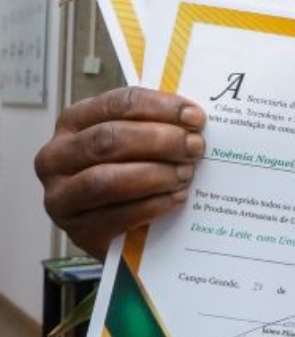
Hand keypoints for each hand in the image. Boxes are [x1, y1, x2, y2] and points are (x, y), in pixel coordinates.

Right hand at [34, 86, 205, 258]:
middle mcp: (57, 156)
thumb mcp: (135, 141)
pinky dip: (153, 205)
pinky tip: (175, 198)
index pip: (117, 104)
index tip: (194, 116)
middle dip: (160, 141)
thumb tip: (194, 118)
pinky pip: (117, 216)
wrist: (117, 229)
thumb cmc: (128, 171)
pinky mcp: (77, 231)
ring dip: (156, 175)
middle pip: (109, 139)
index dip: (160, 107)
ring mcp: (61, 196)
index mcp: (74, 122)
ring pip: (108, 180)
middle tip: (195, 147)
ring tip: (186, 174)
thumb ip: (157, 125)